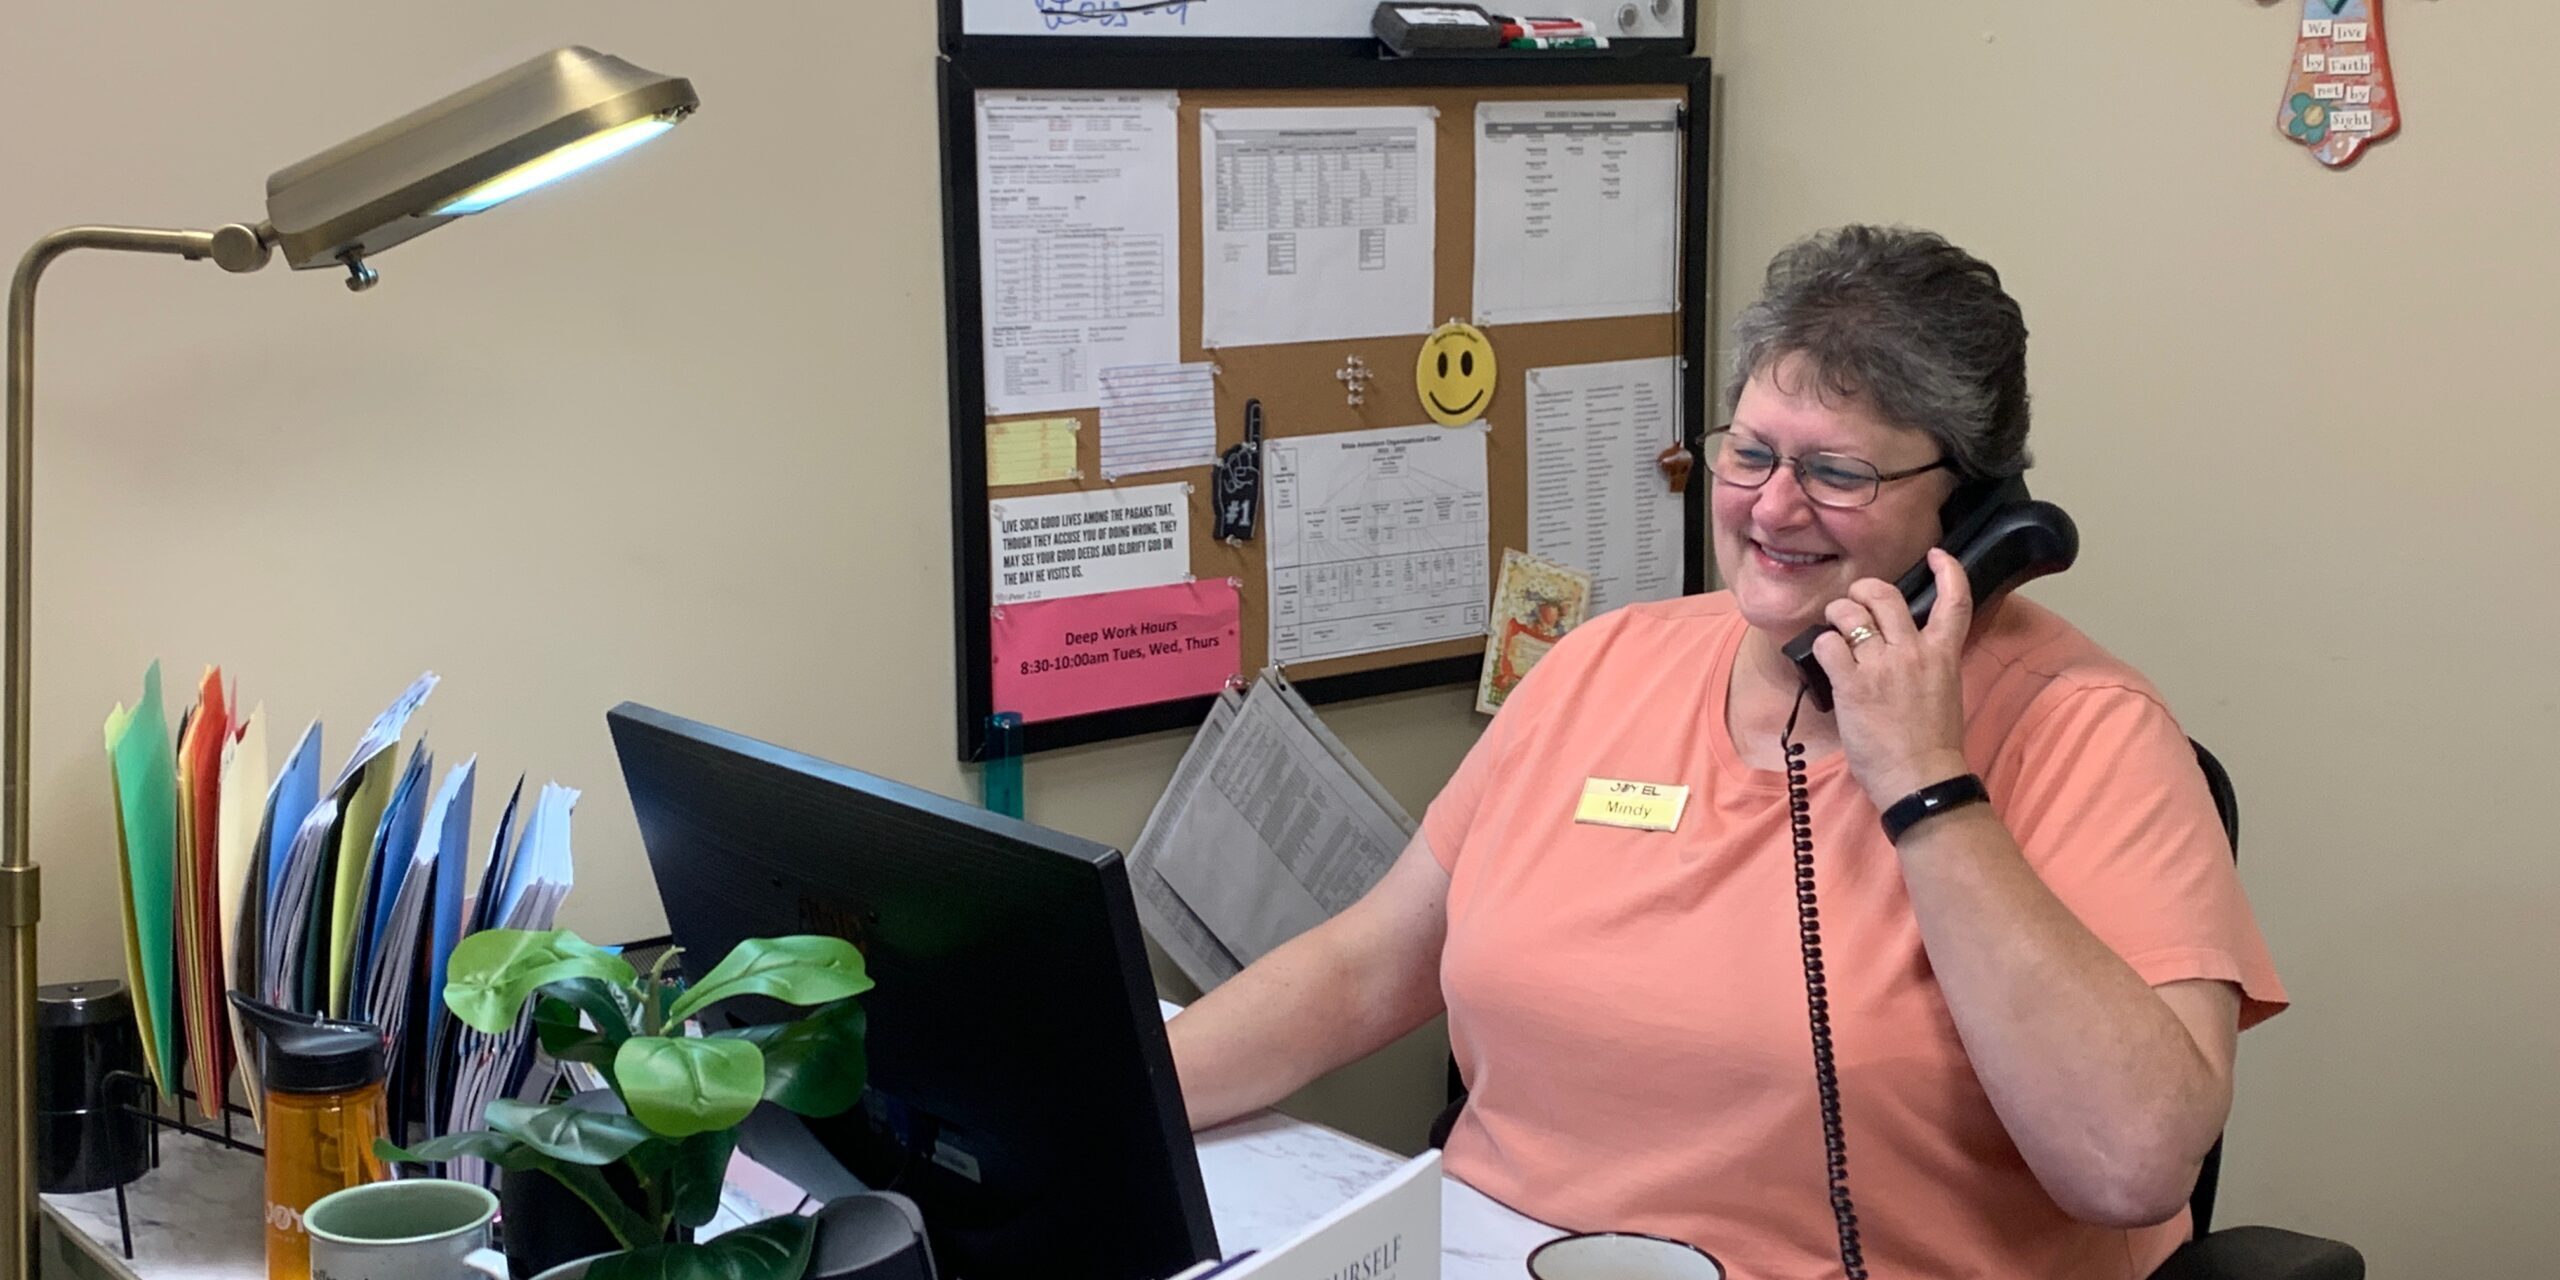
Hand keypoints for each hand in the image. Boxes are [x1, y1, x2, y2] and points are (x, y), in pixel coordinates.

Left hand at [1807, 548, 1973, 809]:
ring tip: (1833, 629)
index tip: (1937, 554)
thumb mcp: (1944, 692)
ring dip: (1836, 615)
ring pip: (1851, 614)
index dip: (1948, 570)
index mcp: (1943, 654)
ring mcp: (1882, 666)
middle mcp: (1913, 651)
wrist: (1922, 780)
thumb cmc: (1931, 745)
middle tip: (1853, 602)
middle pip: (1885, 595)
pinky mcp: (1853, 684)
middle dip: (1863, 591)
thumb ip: (1928, 664)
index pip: (1955, 600)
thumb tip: (1906, 648)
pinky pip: (1827, 645)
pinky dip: (1821, 647)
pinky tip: (1823, 659)